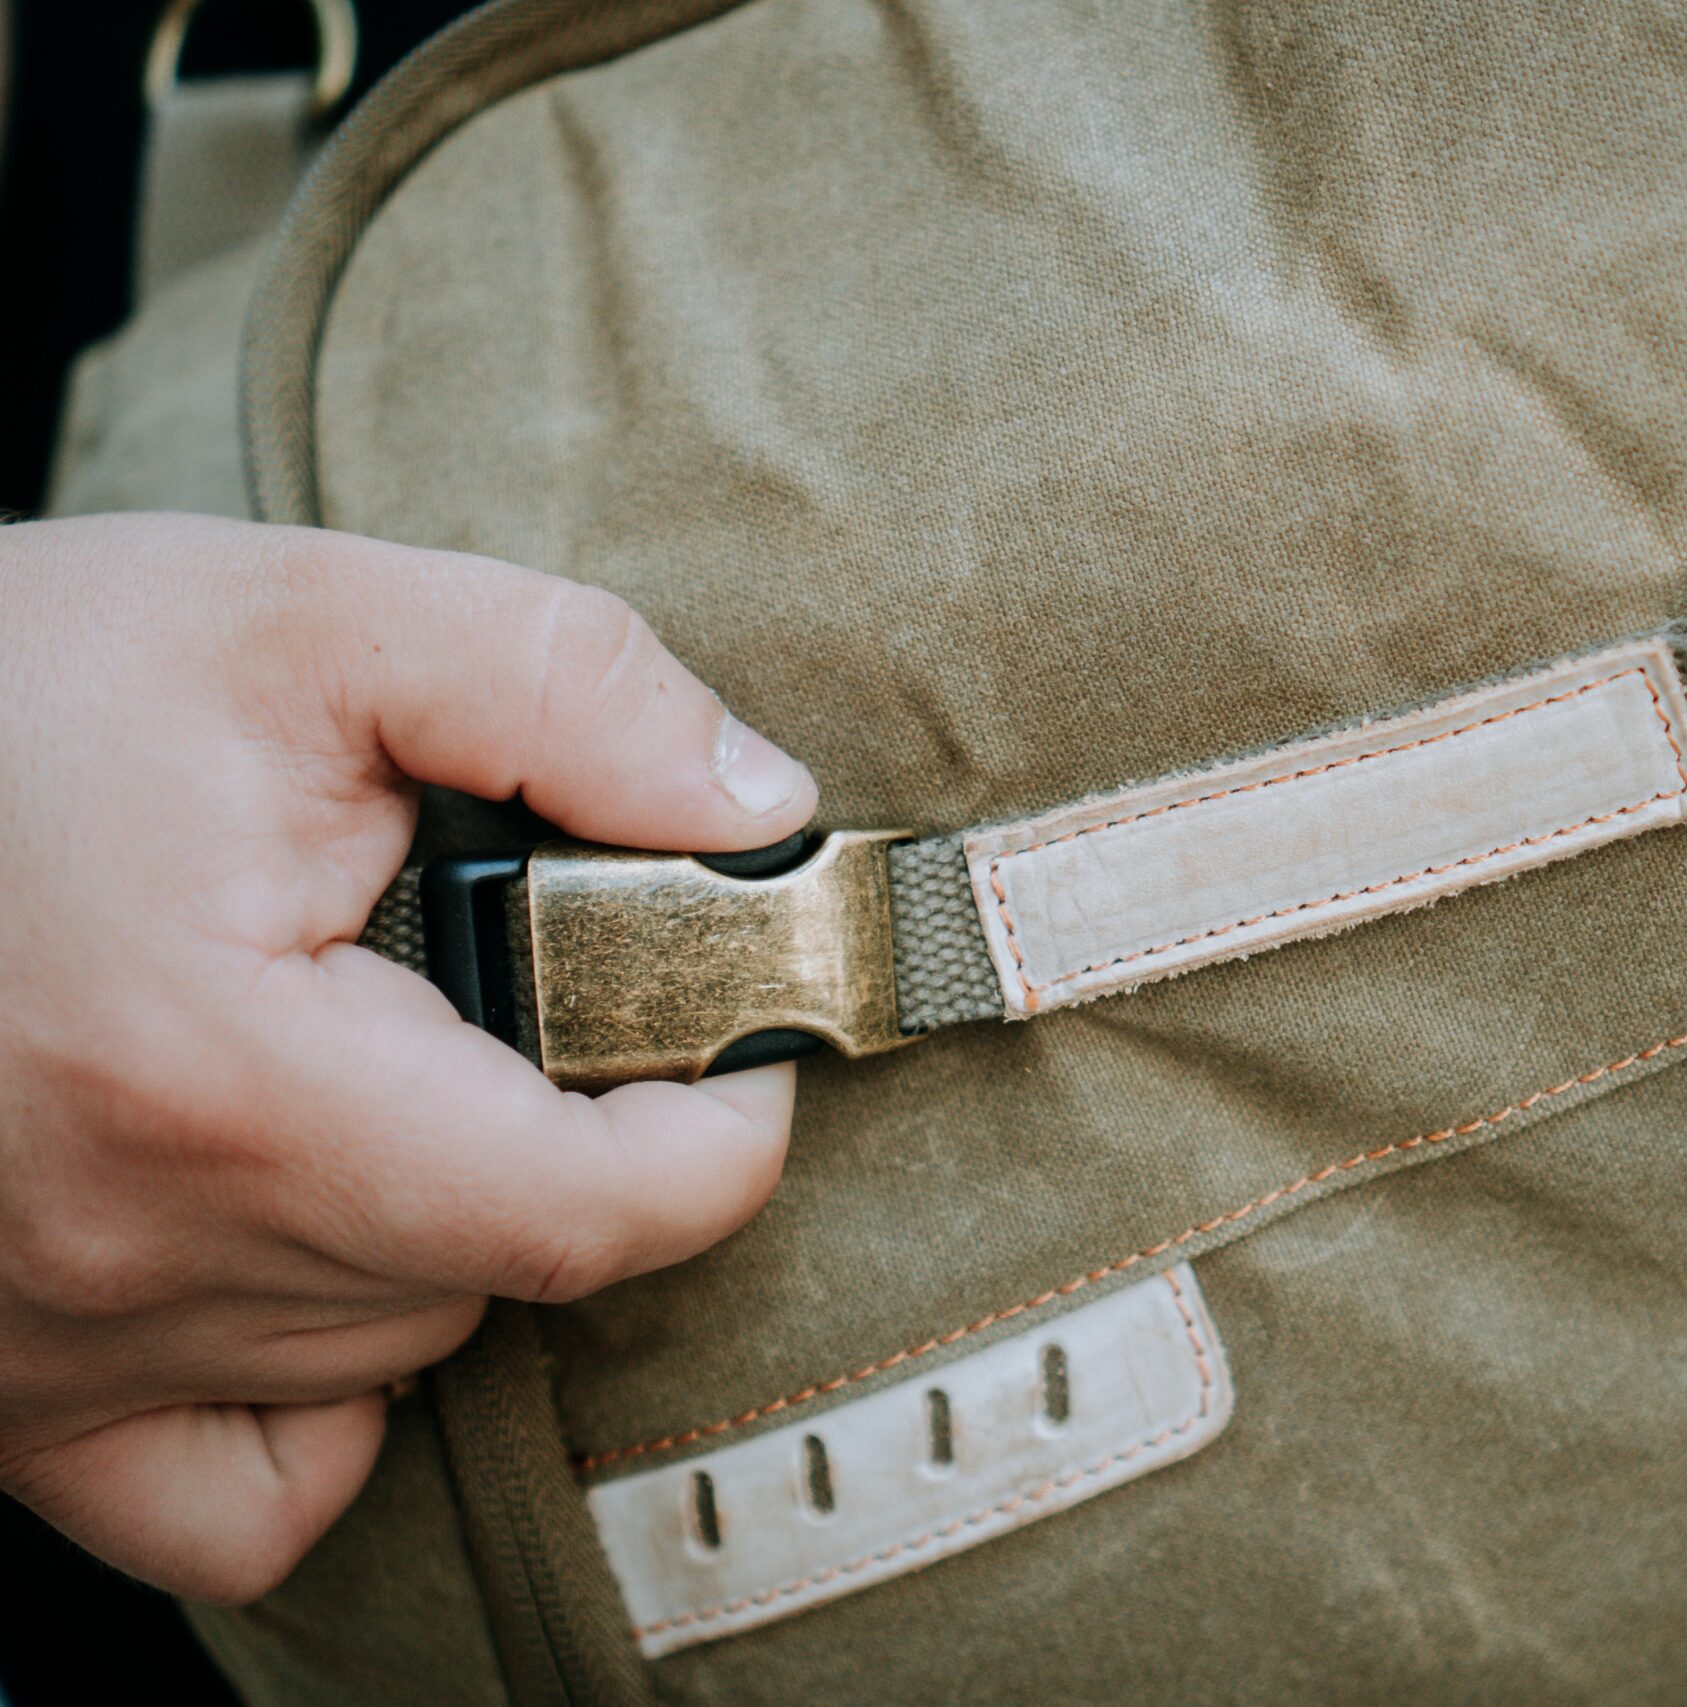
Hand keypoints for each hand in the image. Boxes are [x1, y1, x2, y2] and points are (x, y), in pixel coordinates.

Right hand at [0, 514, 818, 1599]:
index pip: (595, 1211)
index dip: (724, 1123)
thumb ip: (563, 695)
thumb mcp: (299, 623)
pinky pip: (243, 1496)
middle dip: (577, 1122)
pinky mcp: (8, 1398)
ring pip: (400, 1349)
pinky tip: (319, 1251)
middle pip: (506, 1264)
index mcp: (232, 1085)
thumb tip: (758, 810)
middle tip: (532, 982)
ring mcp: (60, 1354)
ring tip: (378, 1055)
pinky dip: (324, 1397)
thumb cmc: (1, 699)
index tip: (737, 1028)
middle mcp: (139, 1261)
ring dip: (450, 1213)